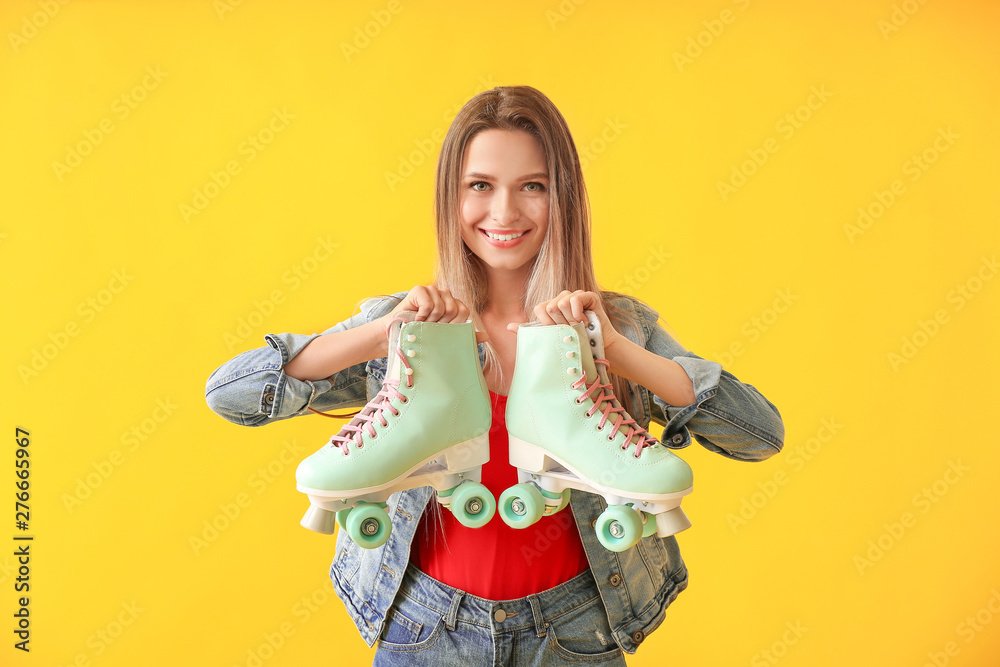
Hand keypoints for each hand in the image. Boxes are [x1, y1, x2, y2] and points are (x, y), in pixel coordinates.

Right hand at [382, 285, 488, 342]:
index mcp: (453, 304)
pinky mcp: (419, 289)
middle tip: (430, 328)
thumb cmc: (423, 336)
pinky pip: (429, 304)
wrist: (399, 335)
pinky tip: (416, 318)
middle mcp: (444, 294)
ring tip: (422, 324)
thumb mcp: (446, 338)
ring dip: (430, 321)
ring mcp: (432, 290)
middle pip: (454, 309)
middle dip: (441, 324)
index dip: (454, 325)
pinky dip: (422, 316)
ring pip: (441, 307)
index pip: (464, 311)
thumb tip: (486, 336)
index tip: (441, 331)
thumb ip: (465, 336)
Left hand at [508, 290, 623, 351]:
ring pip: (561, 302)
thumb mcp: (549, 339)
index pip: (539, 308)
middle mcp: (562, 300)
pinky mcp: (588, 296)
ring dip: (570, 320)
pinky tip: (585, 321)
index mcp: (551, 308)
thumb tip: (508, 325)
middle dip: (559, 323)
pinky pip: (575, 298)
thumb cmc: (574, 346)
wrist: (596, 351)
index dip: (547, 324)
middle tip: (570, 331)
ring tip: (579, 327)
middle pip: (549, 306)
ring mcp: (575, 297)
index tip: (558, 334)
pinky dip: (578, 312)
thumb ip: (531, 331)